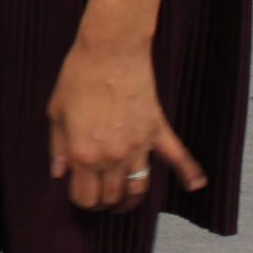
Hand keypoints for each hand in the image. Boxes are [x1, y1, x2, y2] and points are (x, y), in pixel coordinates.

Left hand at [46, 35, 205, 213]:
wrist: (110, 49)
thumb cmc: (78, 76)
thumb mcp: (56, 112)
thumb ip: (58, 147)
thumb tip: (59, 173)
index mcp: (84, 154)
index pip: (85, 197)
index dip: (80, 199)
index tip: (78, 193)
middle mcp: (113, 157)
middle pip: (112, 197)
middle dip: (103, 202)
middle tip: (98, 197)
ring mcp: (138, 146)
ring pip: (139, 188)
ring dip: (130, 200)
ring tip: (123, 203)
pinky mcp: (156, 131)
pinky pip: (177, 157)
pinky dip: (188, 172)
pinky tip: (196, 185)